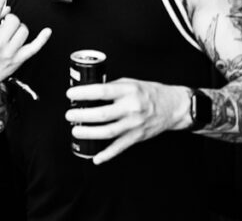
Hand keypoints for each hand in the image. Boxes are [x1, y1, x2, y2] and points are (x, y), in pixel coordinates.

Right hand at [0, 0, 50, 85]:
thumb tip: (7, 8)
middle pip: (13, 20)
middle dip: (11, 19)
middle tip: (6, 24)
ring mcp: (9, 52)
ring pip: (24, 30)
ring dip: (20, 28)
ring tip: (13, 33)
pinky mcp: (18, 59)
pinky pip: (34, 46)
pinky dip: (42, 38)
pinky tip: (47, 31)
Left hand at [65, 78, 190, 164]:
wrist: (172, 107)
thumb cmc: (148, 93)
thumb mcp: (129, 83)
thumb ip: (111, 87)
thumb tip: (87, 91)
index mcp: (128, 91)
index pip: (102, 92)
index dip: (84, 93)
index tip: (70, 94)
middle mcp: (131, 108)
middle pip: (102, 114)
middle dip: (82, 116)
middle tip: (69, 115)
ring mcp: (134, 124)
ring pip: (108, 132)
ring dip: (89, 133)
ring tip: (75, 131)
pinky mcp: (137, 137)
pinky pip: (120, 148)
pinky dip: (107, 154)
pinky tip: (95, 157)